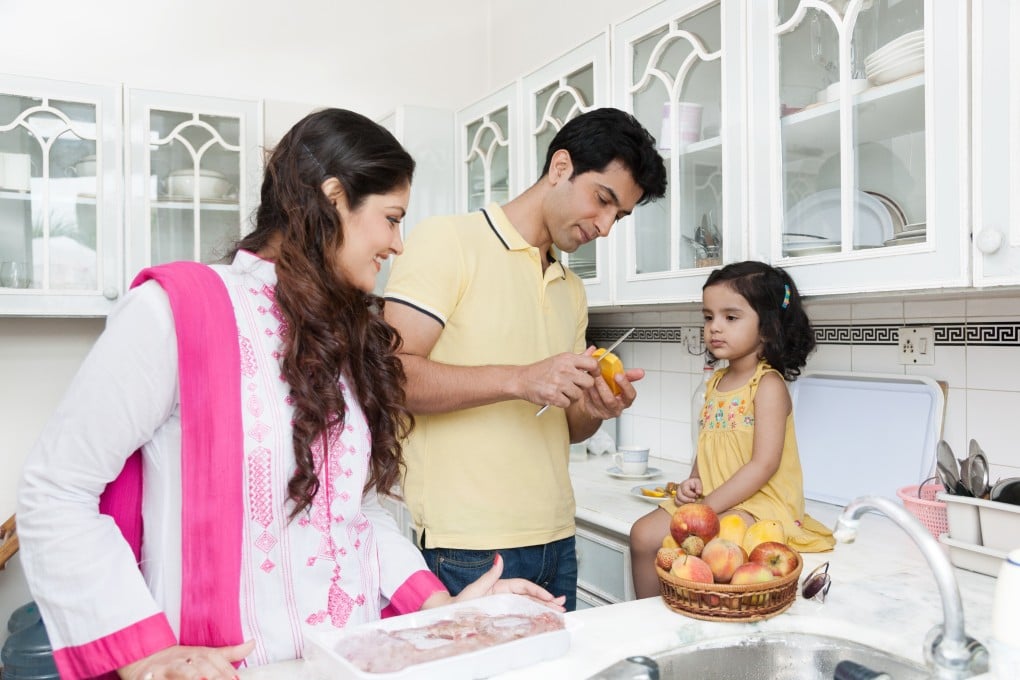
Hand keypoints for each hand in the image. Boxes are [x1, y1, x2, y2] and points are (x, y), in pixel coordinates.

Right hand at [119, 641, 254, 679]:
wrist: (143, 660)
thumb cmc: (179, 661)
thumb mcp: (203, 656)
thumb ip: (227, 654)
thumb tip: (252, 644)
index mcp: (196, 653)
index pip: (213, 657)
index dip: (225, 668)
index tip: (235, 679)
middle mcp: (182, 657)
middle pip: (199, 664)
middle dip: (213, 674)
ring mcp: (165, 667)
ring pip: (179, 669)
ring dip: (191, 674)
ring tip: (201, 679)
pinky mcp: (149, 676)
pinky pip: (156, 678)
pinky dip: (162, 679)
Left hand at [425, 554, 565, 611]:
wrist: (450, 616)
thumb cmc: (460, 603)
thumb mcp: (476, 588)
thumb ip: (490, 575)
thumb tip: (499, 559)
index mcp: (500, 586)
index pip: (523, 586)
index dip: (537, 591)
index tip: (549, 597)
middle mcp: (504, 594)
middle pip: (529, 596)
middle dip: (546, 600)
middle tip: (561, 605)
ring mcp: (504, 604)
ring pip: (528, 605)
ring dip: (543, 608)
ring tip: (558, 611)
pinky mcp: (503, 614)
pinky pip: (521, 614)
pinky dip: (533, 615)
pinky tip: (543, 618)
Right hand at [520, 352, 596, 409]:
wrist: (522, 379)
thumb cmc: (541, 370)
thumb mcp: (560, 359)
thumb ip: (579, 357)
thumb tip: (593, 350)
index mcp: (567, 359)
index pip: (592, 363)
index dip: (596, 371)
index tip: (594, 374)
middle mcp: (564, 369)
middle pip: (589, 382)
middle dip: (583, 386)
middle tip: (574, 385)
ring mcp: (559, 383)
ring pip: (578, 395)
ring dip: (572, 396)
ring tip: (562, 390)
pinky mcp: (553, 396)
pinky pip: (567, 403)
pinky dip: (562, 402)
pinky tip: (556, 396)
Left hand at [581, 364, 644, 419]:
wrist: (598, 400)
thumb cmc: (611, 390)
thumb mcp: (621, 382)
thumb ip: (630, 376)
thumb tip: (641, 372)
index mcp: (626, 400)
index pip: (630, 395)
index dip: (625, 385)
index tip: (618, 375)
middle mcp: (616, 408)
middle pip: (610, 399)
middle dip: (603, 384)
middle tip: (598, 373)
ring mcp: (604, 412)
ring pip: (597, 399)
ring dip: (593, 386)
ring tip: (589, 375)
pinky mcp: (593, 412)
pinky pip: (588, 401)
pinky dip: (586, 390)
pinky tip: (585, 382)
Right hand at [675, 477, 702, 503]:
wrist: (692, 483)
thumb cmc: (695, 483)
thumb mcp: (698, 482)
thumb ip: (699, 487)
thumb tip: (698, 492)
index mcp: (684, 484)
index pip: (685, 491)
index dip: (691, 495)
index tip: (697, 496)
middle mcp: (679, 489)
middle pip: (680, 496)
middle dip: (688, 500)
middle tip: (694, 500)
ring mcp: (677, 493)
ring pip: (677, 500)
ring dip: (685, 503)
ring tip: (691, 502)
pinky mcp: (677, 497)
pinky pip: (676, 502)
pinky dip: (681, 504)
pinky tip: (687, 504)